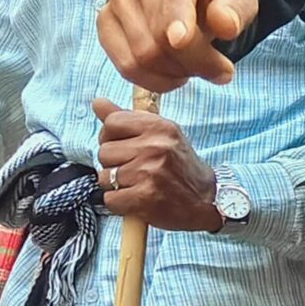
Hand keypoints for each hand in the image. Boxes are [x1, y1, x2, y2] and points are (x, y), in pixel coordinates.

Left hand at [92, 96, 222, 231]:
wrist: (207, 201)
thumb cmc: (180, 166)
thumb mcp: (162, 136)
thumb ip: (127, 119)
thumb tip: (97, 102)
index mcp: (160, 127)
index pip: (112, 123)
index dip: (110, 137)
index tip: (123, 146)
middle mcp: (155, 147)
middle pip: (104, 152)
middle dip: (114, 164)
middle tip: (136, 170)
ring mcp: (149, 173)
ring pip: (105, 177)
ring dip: (116, 185)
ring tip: (138, 185)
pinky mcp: (144, 197)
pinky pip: (110, 199)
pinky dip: (120, 203)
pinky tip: (137, 199)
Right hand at [99, 0, 257, 92]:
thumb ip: (236, 9)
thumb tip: (224, 25)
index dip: (176, 14)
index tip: (181, 41)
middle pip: (160, 30)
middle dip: (195, 61)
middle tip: (221, 71)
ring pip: (143, 52)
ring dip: (177, 72)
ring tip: (198, 69)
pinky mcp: (105, 20)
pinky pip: (125, 63)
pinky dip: (153, 80)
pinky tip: (174, 77)